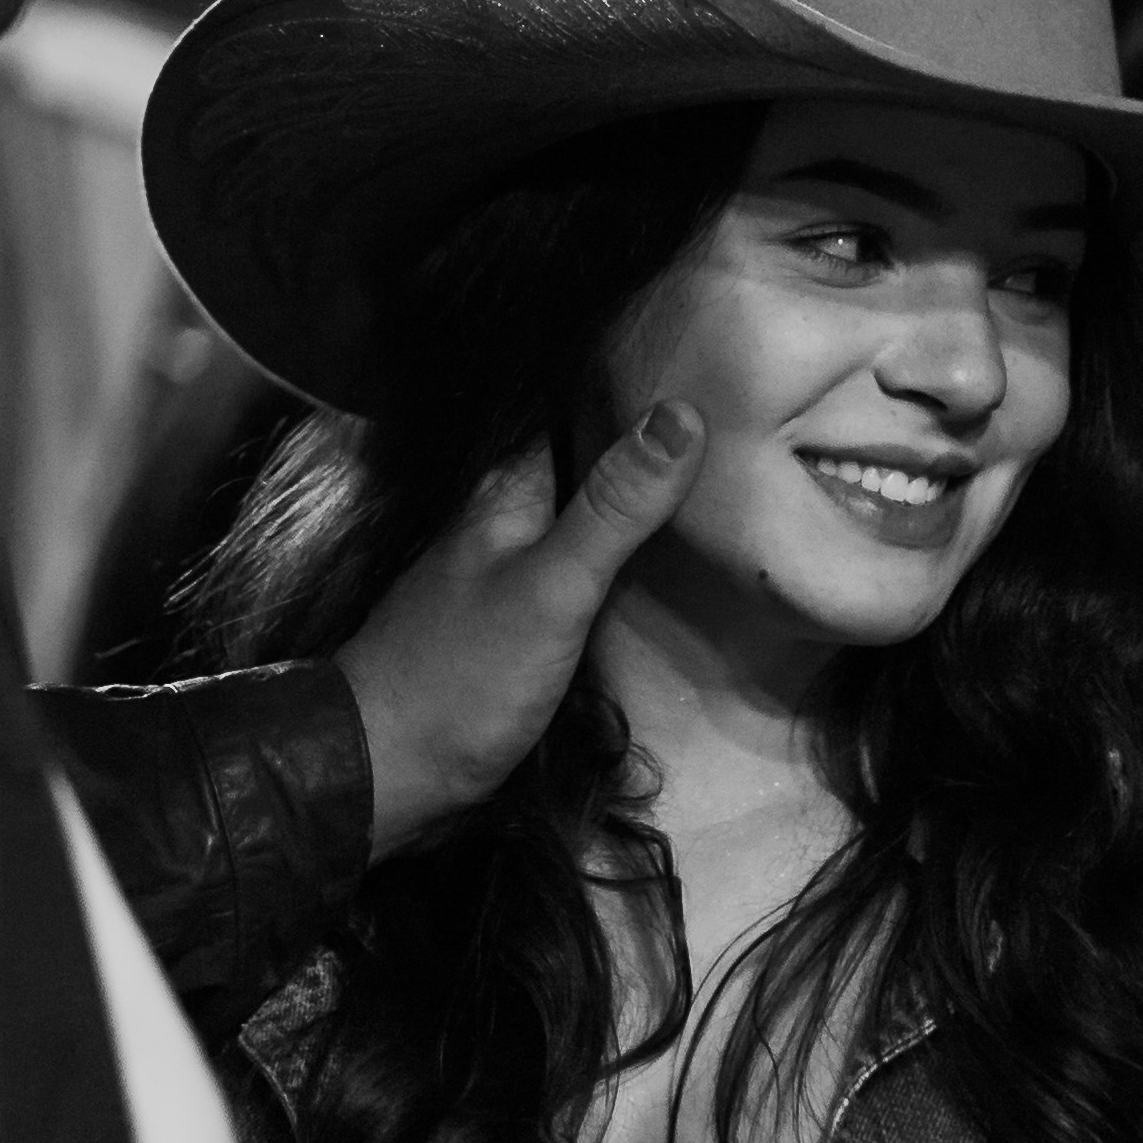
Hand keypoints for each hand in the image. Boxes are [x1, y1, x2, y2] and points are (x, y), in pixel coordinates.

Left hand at [334, 404, 703, 853]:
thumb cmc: (464, 674)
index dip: (645, 385)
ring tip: (742, 492)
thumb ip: (614, 508)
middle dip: (661, 454)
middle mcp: (511, 518)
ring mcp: (516, 573)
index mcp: (508, 488)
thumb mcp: (553, 588)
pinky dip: (631, 571)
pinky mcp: (525, 626)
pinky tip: (682, 571)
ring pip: (596, 526)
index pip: (583, 408)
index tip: (722, 367)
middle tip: (754, 437)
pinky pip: (591, 579)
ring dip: (651, 515)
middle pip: (597, 468)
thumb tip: (683, 412)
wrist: (388, 774)